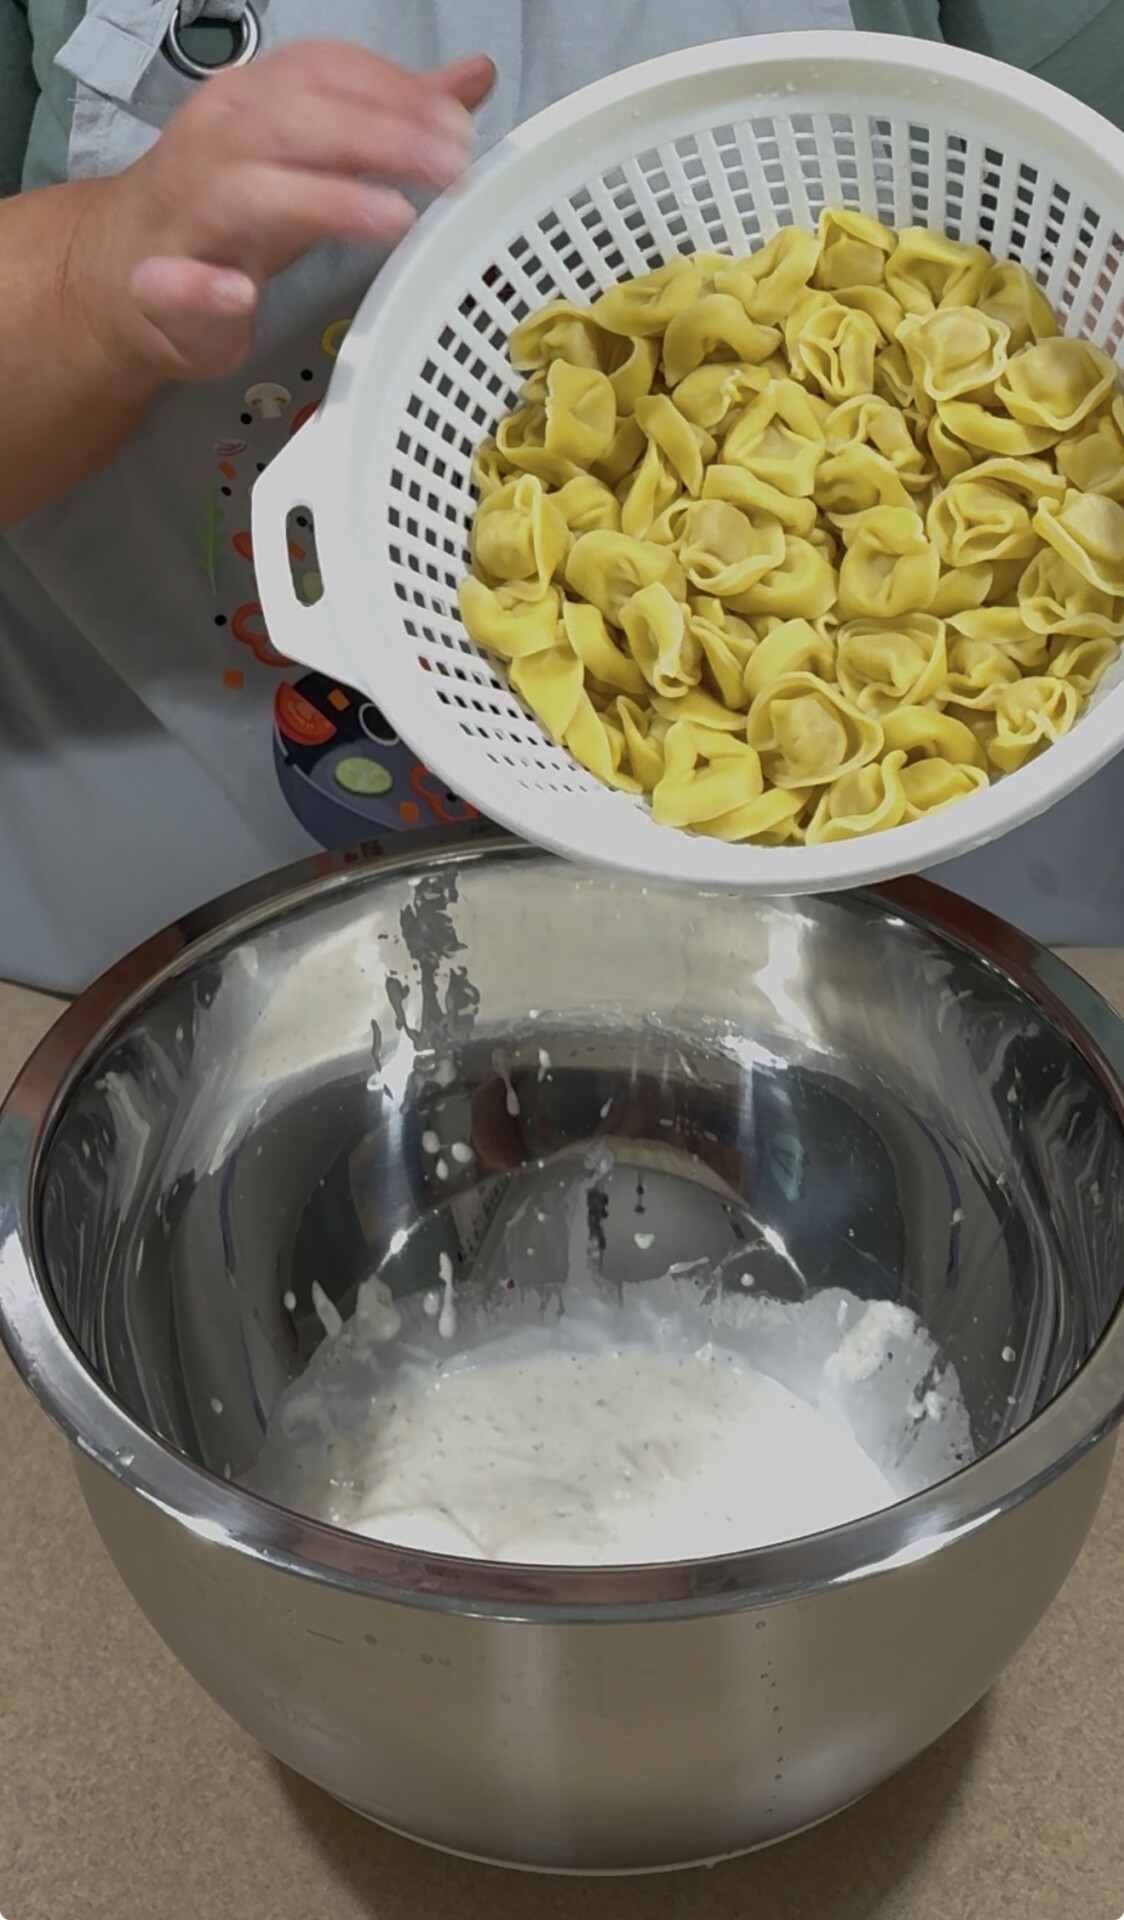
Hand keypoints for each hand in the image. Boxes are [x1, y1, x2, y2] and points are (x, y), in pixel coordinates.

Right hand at [66, 40, 494, 386]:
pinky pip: (173, 280)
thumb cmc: (231, 209)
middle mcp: (219, 141)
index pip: (325, 71)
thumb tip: (471, 80)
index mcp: (256, 101)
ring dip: (325, 201)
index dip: (393, 90)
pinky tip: (239, 293)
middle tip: (451, 167)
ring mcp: (186, 211)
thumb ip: (389, 119)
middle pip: (300, 123)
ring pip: (251, 192)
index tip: (456, 121)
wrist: (125, 270)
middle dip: (381, 138)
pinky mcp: (160, 285)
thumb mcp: (316, 154)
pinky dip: (204, 286)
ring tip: (393, 219)